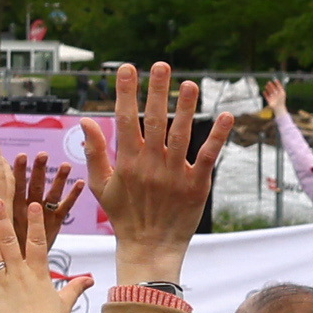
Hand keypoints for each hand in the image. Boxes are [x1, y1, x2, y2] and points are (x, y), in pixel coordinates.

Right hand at [85, 61, 218, 280]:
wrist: (149, 247)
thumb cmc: (124, 215)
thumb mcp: (100, 185)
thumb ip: (94, 152)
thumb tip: (86, 121)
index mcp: (127, 162)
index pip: (125, 120)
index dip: (126, 93)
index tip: (127, 69)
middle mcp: (151, 164)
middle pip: (155, 120)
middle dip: (157, 91)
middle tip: (161, 65)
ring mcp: (175, 173)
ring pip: (181, 133)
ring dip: (186, 108)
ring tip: (190, 84)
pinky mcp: (197, 184)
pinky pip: (208, 156)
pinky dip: (217, 136)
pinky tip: (226, 115)